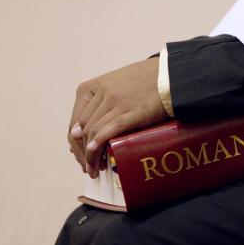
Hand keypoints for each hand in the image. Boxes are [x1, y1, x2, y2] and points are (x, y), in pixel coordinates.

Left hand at [68, 57, 167, 177]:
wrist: (169, 75)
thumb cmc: (142, 83)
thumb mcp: (112, 88)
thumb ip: (95, 107)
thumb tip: (76, 134)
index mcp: (90, 88)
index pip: (75, 123)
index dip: (76, 145)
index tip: (82, 158)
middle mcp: (100, 93)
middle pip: (83, 131)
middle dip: (83, 154)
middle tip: (90, 169)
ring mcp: (115, 101)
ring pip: (93, 133)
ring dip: (91, 155)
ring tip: (96, 169)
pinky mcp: (131, 111)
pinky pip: (109, 131)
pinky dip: (98, 145)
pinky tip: (96, 157)